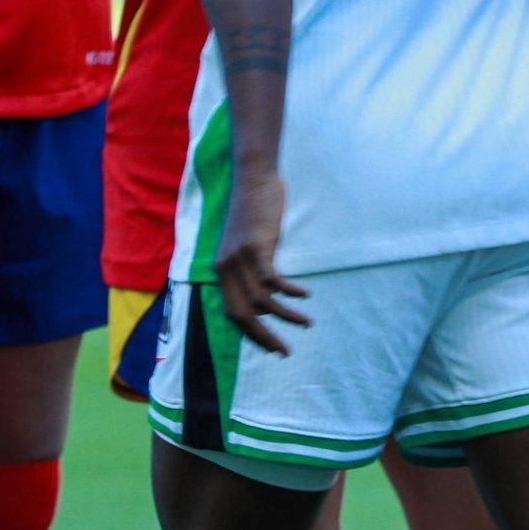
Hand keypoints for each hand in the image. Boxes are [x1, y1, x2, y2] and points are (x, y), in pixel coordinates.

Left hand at [213, 168, 309, 354]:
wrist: (253, 178)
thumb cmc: (255, 210)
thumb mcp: (249, 244)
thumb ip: (252, 268)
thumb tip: (268, 295)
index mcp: (221, 271)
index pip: (233, 314)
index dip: (252, 335)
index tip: (272, 348)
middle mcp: (225, 268)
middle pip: (243, 315)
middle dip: (265, 337)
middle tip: (285, 351)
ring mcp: (239, 258)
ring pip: (261, 301)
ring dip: (286, 316)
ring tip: (307, 323)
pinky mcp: (256, 246)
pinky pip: (272, 279)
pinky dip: (290, 291)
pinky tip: (305, 294)